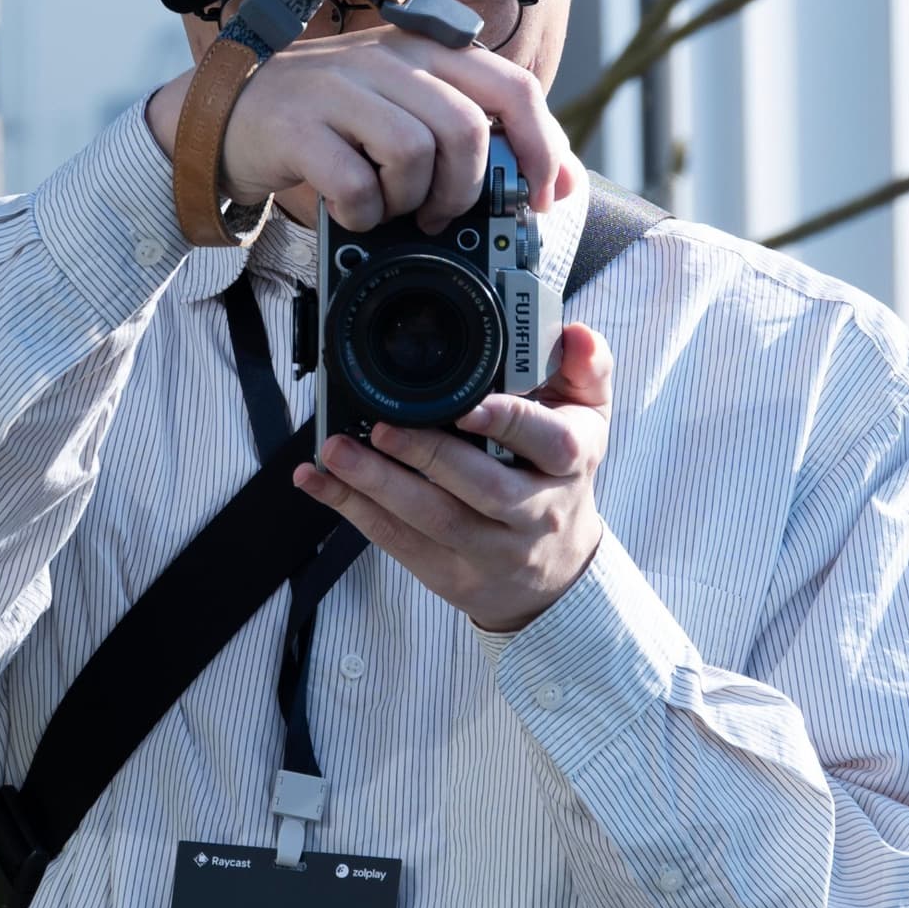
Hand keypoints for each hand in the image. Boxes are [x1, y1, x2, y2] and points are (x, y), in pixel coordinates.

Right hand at [149, 34, 574, 233]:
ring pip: (415, 154)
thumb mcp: (402, 103)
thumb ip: (466, 126)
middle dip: (467, 189)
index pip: (514, 87)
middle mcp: (388, 57)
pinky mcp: (298, 126)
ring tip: (392, 208)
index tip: (541, 196)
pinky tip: (354, 210)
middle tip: (444, 214)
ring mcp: (340, 87)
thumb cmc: (329, 119)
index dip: (541, 148)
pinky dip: (363, 212)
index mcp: (426, 48)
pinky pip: (356, 183)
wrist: (228, 115)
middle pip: (467, 128)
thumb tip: (550, 179)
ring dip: (412, 201)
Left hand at [294, 323, 612, 631]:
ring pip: (433, 520)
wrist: (558, 574)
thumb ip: (587, 370)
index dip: (508, 424)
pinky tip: (320, 483)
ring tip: (336, 450)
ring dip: (377, 485)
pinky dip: (352, 511)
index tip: (469, 408)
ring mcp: (492, 550)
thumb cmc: (561, 481)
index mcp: (569, 465)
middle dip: (427, 456)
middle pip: (482, 488)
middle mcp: (536, 513)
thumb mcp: (589, 421)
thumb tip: (578, 333)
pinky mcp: (452, 574)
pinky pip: (397, 542)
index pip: (548, 443)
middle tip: (381, 426)